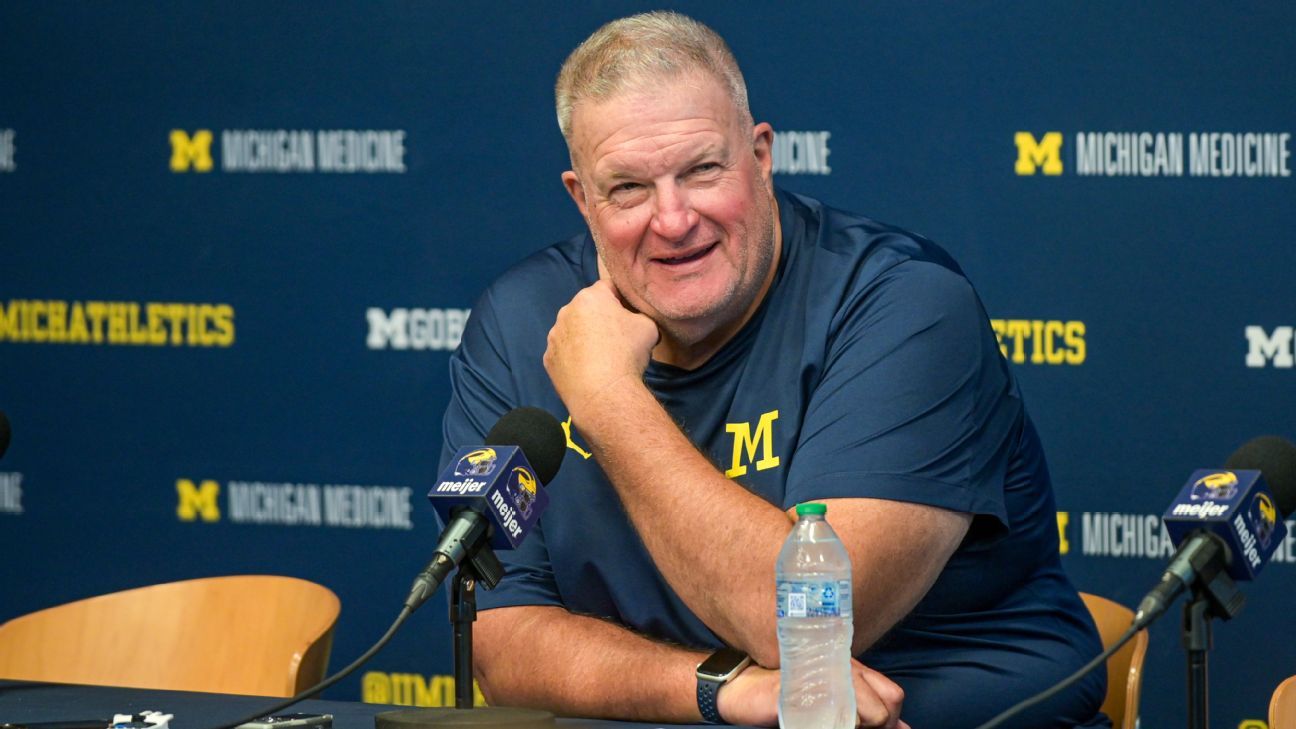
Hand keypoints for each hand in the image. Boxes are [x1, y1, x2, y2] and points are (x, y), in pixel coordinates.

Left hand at [543, 279, 658, 419]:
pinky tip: (588, 370)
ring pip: (573, 330)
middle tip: (616, 337)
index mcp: (590, 297)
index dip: (621, 299)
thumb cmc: (626, 353)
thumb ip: (639, 314)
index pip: (608, 287)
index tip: (629, 314)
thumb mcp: (648, 326)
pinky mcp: (548, 358)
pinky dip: (574, 357)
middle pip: (587, 309)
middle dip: (600, 318)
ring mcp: (554, 336)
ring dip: (584, 337)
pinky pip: (564, 352)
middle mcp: (566, 311)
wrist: (603, 393)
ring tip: (601, 357)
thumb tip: (635, 319)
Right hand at [717, 660, 907, 728]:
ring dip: (851, 727)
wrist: (744, 685)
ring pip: (863, 717)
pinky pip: (831, 720)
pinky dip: (828, 726)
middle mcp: (840, 668)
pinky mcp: (799, 693)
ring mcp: (821, 678)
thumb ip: (868, 709)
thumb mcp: (835, 699)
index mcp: (850, 666)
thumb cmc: (790, 692)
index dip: (891, 721)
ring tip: (830, 723)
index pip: (893, 695)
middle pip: (884, 709)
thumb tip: (903, 727)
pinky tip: (814, 722)